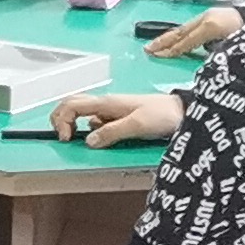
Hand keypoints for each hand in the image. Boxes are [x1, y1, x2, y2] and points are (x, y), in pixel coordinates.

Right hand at [51, 90, 183, 146]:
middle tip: (63, 136)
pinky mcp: (120, 118)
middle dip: (60, 118)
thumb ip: (111, 132)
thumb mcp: (136, 125)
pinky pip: (97, 121)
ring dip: (74, 123)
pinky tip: (98, 138)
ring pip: (83, 113)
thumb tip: (87, 142)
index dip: (62, 121)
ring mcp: (112, 110)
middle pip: (72, 104)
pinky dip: (89, 129)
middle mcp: (106, 104)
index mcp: (106, 102)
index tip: (68, 140)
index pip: (72, 105)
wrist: (183, 112)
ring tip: (76, 139)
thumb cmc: (161, 116)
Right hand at [142, 6, 243, 58]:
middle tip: (147, 49)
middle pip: (181, 32)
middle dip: (163, 41)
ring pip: (185, 27)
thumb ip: (215, 54)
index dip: (171, 50)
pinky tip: (176, 39)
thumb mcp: (234, 46)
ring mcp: (210, 15)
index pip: (186, 41)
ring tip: (154, 44)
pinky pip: (191, 26)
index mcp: (210, 26)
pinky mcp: (213, 16)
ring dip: (168, 37)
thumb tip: (200, 65)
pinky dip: (180, 34)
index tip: (157, 57)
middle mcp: (206, 19)